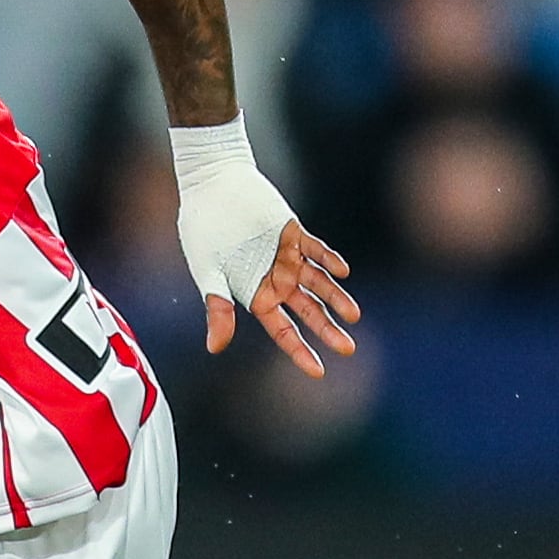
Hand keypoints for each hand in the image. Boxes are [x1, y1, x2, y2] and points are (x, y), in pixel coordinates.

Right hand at [203, 220, 359, 375]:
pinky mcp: (295, 233)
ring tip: (354, 315)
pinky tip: (342, 272)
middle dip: (327, 330)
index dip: (300, 350)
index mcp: (256, 296)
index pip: (283, 330)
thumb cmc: (203, 231)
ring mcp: (288, 257)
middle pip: (308, 311)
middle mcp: (276, 280)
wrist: (211, 186)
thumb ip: (218, 309)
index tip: (319, 371)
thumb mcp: (209, 274)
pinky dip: (329, 260)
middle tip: (348, 349)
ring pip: (319, 283)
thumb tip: (215, 349)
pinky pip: (316, 250)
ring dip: (336, 298)